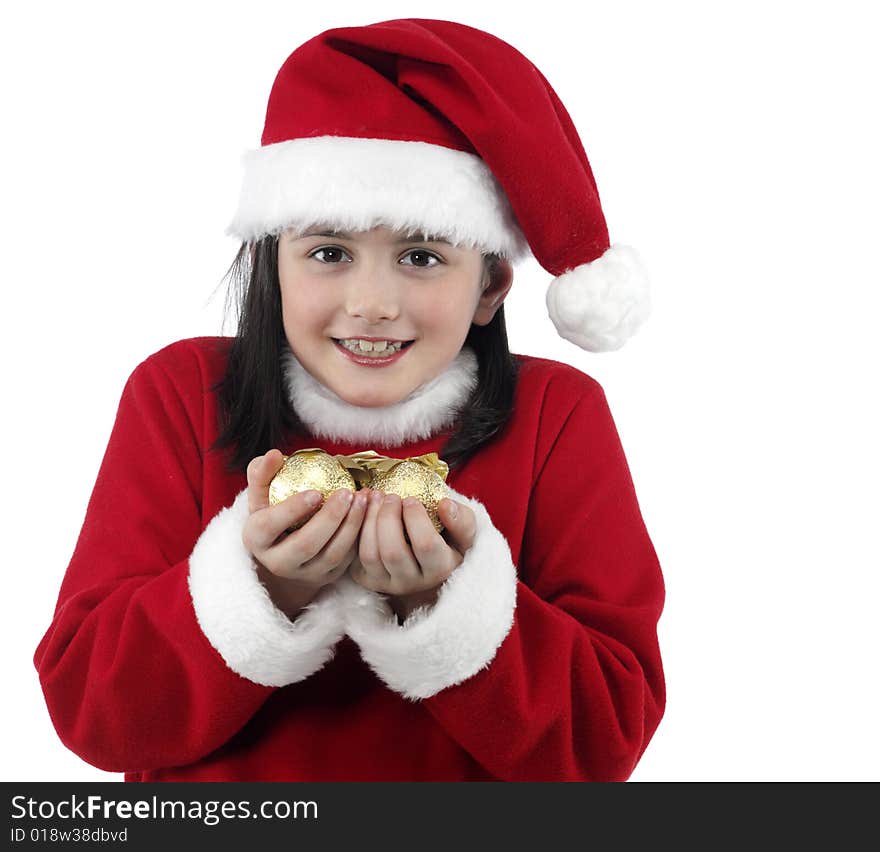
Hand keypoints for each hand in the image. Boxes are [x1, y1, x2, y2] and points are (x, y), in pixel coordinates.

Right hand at [242, 449, 369, 616]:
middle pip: (305, 545)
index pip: (269, 526)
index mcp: (256, 539)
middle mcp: (278, 562)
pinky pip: (348, 560)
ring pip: (332, 554)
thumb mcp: (262, 495)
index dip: (291, 510)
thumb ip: (262, 473)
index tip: (315, 493)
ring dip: (351, 526)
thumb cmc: (274, 514)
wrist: (287, 551)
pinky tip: (370, 512)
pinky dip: (360, 535)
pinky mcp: (328, 576)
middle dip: (330, 519)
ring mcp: (305, 573)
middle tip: (347, 493)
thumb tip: (274, 455)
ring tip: (363, 499)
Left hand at [350, 490, 476, 620]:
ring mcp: (387, 583)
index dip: (415, 518)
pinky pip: (355, 556)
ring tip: (374, 496)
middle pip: (393, 552)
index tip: (411, 499)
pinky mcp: (367, 579)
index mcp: (440, 569)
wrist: (427, 565)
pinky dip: (356, 529)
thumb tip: (444, 504)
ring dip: (368, 521)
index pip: (425, 545)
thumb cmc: (448, 543)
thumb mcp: (465, 534)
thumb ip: (463, 520)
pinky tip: (362, 508)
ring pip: (370, 555)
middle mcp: (413, 583)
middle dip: (387, 517)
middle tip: (390, 496)